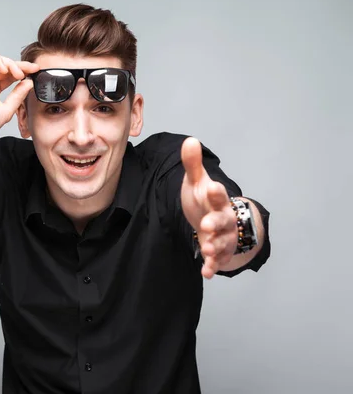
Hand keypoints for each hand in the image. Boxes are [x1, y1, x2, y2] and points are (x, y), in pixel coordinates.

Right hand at [0, 51, 39, 144]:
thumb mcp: (7, 110)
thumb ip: (18, 95)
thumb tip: (29, 82)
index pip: (10, 75)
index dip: (23, 71)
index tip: (36, 70)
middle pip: (4, 65)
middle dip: (19, 66)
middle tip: (30, 70)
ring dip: (8, 62)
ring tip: (17, 73)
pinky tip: (4, 69)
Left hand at [180, 137, 237, 278]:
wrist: (215, 220)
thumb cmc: (204, 199)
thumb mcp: (197, 182)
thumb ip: (193, 164)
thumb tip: (189, 140)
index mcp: (216, 199)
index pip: (217, 194)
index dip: (214, 192)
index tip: (210, 187)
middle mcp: (222, 217)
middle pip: (222, 220)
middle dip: (215, 223)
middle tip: (205, 226)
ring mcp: (222, 236)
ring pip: (222, 242)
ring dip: (216, 246)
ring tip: (207, 250)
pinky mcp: (218, 251)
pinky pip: (217, 260)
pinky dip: (213, 266)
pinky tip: (206, 272)